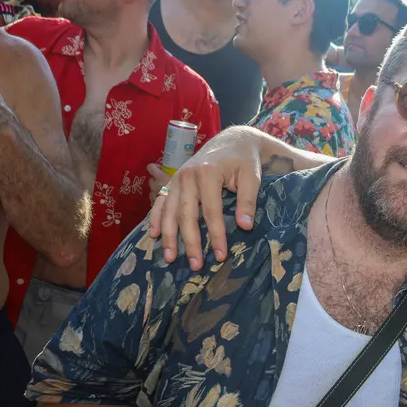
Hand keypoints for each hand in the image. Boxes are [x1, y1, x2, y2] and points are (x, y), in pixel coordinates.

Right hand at [148, 126, 263, 270]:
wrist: (231, 141)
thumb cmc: (244, 161)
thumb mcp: (252, 177)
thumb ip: (248, 201)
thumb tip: (245, 227)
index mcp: (208, 173)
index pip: (211, 212)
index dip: (216, 236)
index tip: (220, 256)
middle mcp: (187, 176)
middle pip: (186, 214)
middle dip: (190, 242)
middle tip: (195, 265)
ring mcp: (177, 178)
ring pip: (169, 211)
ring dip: (168, 235)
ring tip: (170, 258)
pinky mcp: (173, 181)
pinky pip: (160, 202)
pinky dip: (155, 218)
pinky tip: (154, 235)